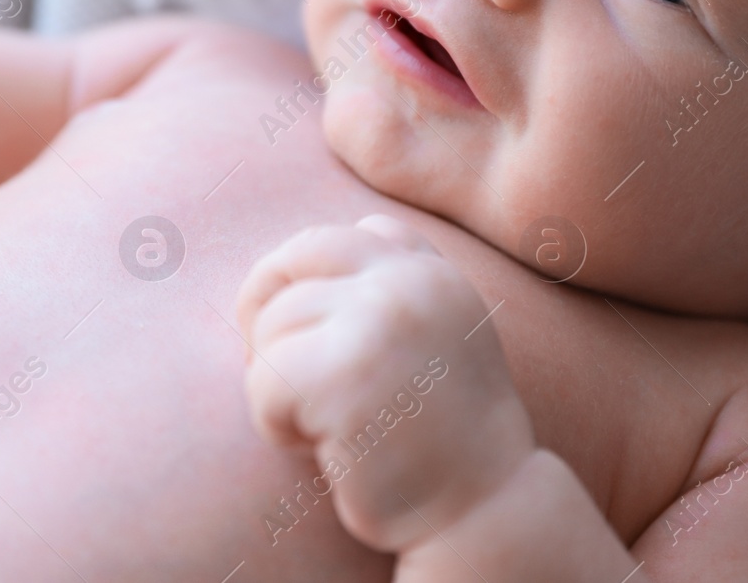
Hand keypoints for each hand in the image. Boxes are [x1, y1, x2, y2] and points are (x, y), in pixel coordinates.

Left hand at [236, 215, 535, 552]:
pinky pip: (264, 382)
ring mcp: (379, 322)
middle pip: (292, 263)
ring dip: (277, 386)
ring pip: (272, 327)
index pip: (347, 236)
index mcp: (433, 272)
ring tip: (324, 426)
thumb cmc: (443, 435)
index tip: (318, 340)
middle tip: (285, 376)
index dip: (309, 282)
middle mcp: (410, 282)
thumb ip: (394, 288)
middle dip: (267, 315)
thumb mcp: (437, 339)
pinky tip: (320, 449)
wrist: (483, 511)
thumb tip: (314, 249)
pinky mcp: (344, 374)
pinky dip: (274, 424)